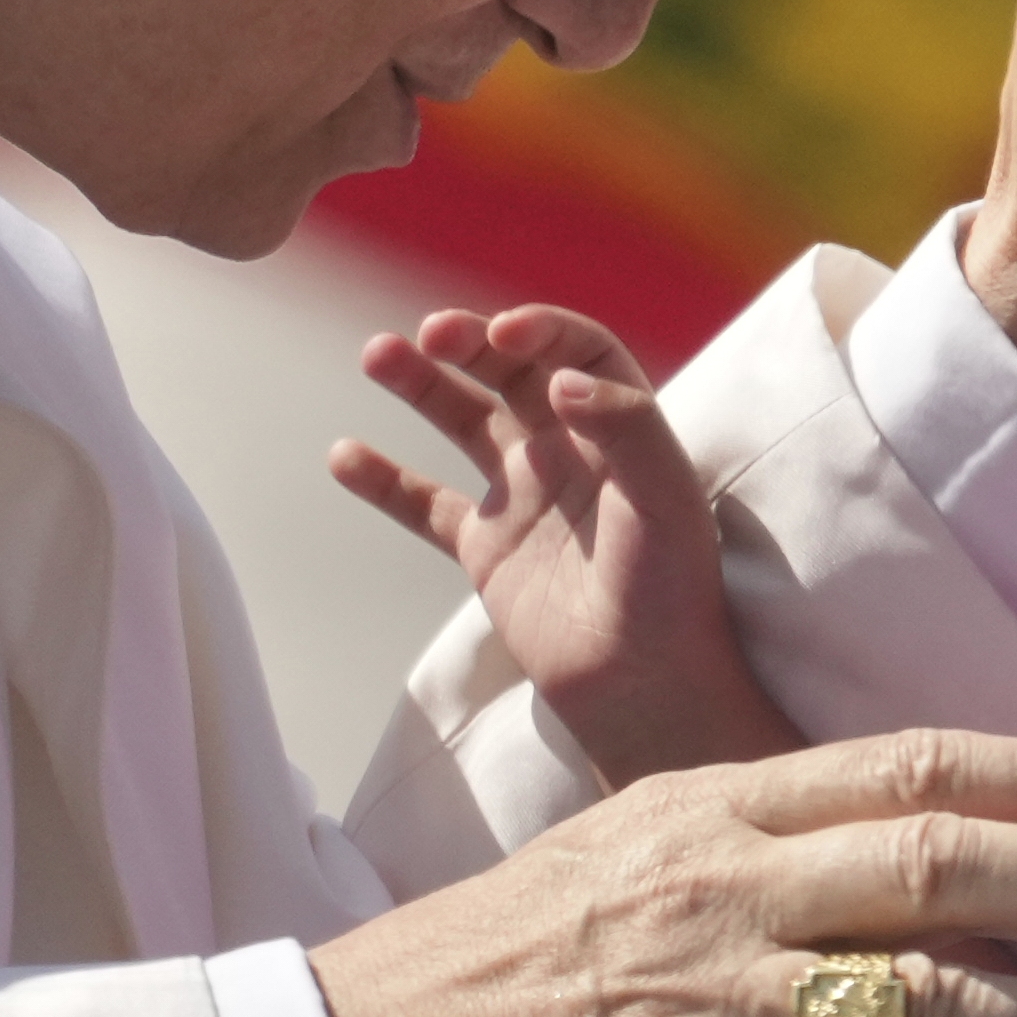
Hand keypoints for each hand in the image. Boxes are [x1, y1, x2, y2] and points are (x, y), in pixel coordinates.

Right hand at [332, 304, 798, 782]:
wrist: (645, 686)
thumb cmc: (673, 589)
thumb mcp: (668, 497)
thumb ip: (625, 426)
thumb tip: (563, 379)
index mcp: (620, 427)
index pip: (579, 350)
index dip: (543, 330)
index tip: (504, 331)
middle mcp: (569, 450)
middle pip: (514, 372)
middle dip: (472, 343)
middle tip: (432, 333)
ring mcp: (523, 496)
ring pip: (463, 420)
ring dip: (421, 384)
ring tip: (377, 353)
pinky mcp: (487, 549)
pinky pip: (425, 505)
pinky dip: (384, 480)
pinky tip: (343, 454)